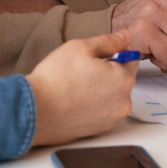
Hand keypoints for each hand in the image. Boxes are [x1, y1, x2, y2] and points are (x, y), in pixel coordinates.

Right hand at [27, 31, 135, 146]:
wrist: (35, 111)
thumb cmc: (56, 79)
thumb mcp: (82, 47)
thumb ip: (109, 41)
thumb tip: (126, 37)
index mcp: (123, 79)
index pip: (131, 59)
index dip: (115, 53)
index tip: (98, 55)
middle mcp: (123, 101)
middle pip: (122, 79)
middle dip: (107, 72)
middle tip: (82, 70)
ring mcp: (111, 118)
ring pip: (112, 96)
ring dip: (101, 90)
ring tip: (76, 87)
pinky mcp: (99, 130)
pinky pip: (102, 112)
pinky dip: (93, 106)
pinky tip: (74, 101)